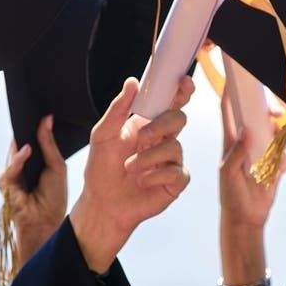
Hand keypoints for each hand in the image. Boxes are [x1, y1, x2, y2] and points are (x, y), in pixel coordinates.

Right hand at [0, 116, 67, 270]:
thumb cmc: (54, 197)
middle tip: (30, 110)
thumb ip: (48, 144)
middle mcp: (22, 167)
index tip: (38, 108)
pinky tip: (27, 150)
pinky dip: (18, 160)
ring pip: (13, 153)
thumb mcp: (56, 166)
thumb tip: (46, 119)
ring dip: (22, 142)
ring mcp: (13, 176)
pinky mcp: (6, 186)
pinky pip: (10, 169)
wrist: (47, 222)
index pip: (30, 139)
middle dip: (24, 129)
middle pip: (19, 143)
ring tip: (30, 126)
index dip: (32, 125)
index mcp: (35, 161)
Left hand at [69, 76, 194, 272]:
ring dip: (149, 158)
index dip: (182, 90)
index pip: (171, 102)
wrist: (102, 203)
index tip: (183, 81)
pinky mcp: (175, 182)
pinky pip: (177, 172)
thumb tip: (132, 82)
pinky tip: (142, 182)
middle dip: (161, 126)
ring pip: (175, 147)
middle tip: (141, 138)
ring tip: (129, 168)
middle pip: (179, 119)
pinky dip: (156, 176)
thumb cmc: (101, 168)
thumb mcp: (103, 134)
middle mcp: (163, 139)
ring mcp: (172, 160)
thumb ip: (118, 108)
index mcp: (149, 124)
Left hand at [219, 97, 285, 228]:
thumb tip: (246, 130)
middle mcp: (247, 142)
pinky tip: (282, 164)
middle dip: (266, 109)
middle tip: (276, 112)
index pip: (229, 110)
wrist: (247, 218)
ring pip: (274, 130)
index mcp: (232, 140)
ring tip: (280, 136)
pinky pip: (285, 151)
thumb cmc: (231, 196)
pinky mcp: (275, 163)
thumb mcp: (229, 174)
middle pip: (257, 116)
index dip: (230, 92)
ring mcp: (261, 151)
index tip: (235, 76)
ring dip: (279, 130)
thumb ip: (237, 153)